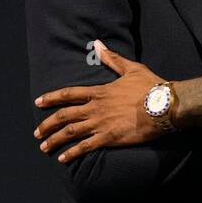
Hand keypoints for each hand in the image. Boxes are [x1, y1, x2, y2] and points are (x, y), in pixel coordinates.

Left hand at [34, 40, 169, 162]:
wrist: (164, 105)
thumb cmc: (150, 86)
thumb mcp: (131, 68)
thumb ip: (112, 58)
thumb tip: (98, 44)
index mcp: (99, 92)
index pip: (68, 94)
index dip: (51, 98)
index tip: (38, 102)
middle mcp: (95, 108)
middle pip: (64, 116)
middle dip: (47, 125)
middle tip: (37, 132)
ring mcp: (101, 124)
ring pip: (70, 132)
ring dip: (55, 140)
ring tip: (43, 147)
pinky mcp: (109, 138)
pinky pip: (86, 147)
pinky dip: (72, 153)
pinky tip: (63, 158)